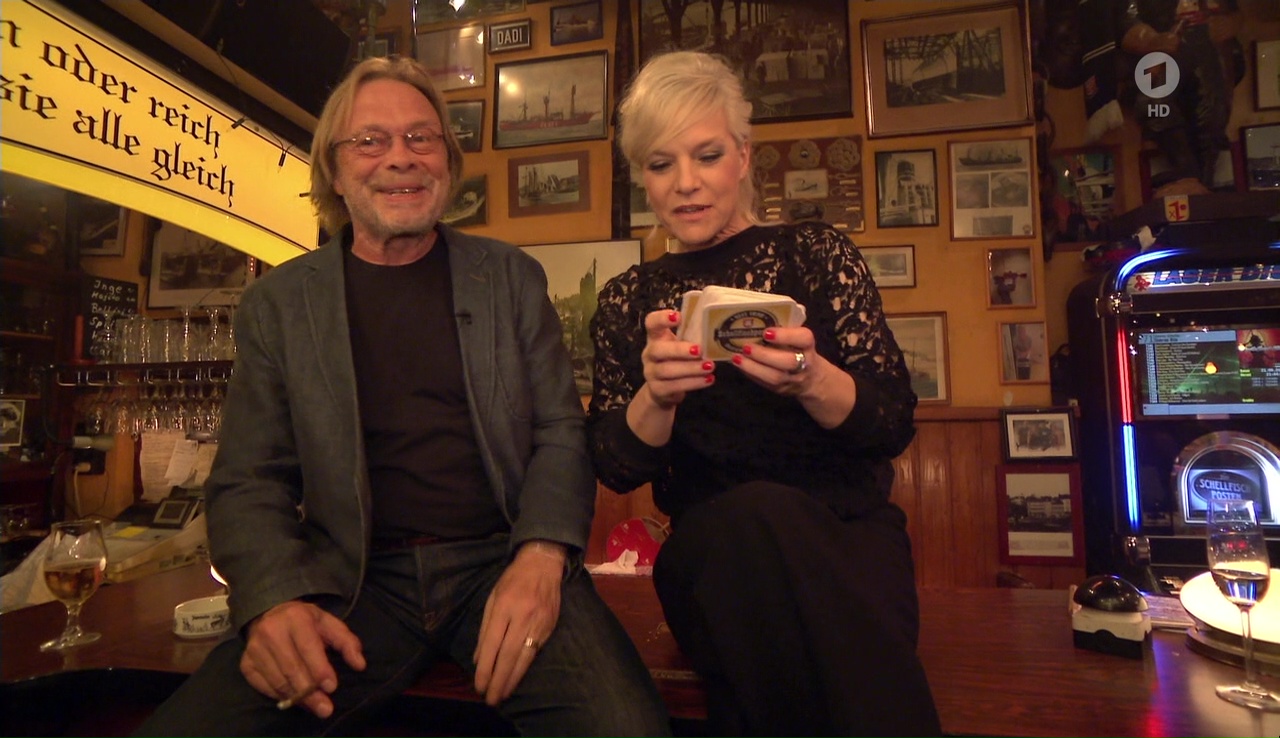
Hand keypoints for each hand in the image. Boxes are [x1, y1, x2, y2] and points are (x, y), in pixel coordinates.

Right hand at [241, 600, 365, 718]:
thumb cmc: (305, 621)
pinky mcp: (245, 663)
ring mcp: (255, 648)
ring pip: (278, 680)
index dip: (320, 669)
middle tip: (326, 708)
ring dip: (297, 698)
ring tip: (314, 707)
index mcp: (296, 618)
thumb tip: (360, 664)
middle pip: (292, 668)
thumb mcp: (329, 624)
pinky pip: (263, 686)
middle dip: (310, 692)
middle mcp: (271, 631)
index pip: (308, 647)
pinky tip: (294, 700)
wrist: (270, 613)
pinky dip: (280, 696)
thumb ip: (347, 642)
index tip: (331, 687)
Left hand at [472, 541, 564, 704]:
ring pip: (524, 657)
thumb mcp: (493, 597)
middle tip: (490, 699)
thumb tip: (479, 658)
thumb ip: (486, 628)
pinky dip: (525, 667)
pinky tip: (517, 677)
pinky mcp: (550, 627)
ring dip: (512, 679)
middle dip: (498, 680)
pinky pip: (535, 652)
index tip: (479, 685)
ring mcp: (539, 622)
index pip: (493, 644)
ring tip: (502, 694)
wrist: (544, 564)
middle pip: (509, 655)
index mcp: (504, 606)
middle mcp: (522, 616)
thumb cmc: (513, 579)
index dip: (486, 668)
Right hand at [640, 309, 715, 409]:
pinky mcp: (658, 390)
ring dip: (690, 368)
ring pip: (667, 370)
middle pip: (657, 349)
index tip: (678, 317)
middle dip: (679, 350)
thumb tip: (717, 327)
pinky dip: (693, 383)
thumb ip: (691, 336)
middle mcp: (649, 353)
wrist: (663, 389)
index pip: (651, 323)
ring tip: (709, 366)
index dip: (661, 318)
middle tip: (699, 350)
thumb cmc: (676, 359)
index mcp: (656, 337)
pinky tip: (708, 379)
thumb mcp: (680, 345)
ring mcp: (651, 372)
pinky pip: (674, 386)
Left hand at [732, 326, 856, 428]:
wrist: (811, 378)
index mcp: (808, 345)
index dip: (785, 335)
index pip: (803, 338)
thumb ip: (783, 331)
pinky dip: (750, 374)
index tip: (766, 332)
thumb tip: (754, 322)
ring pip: (775, 377)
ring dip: (753, 367)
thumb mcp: (797, 339)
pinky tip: (740, 366)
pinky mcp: (781, 390)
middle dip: (764, 354)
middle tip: (746, 347)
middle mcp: (804, 363)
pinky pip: (765, 384)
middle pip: (788, 361)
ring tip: (737, 358)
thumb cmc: (798, 350)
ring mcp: (793, 379)